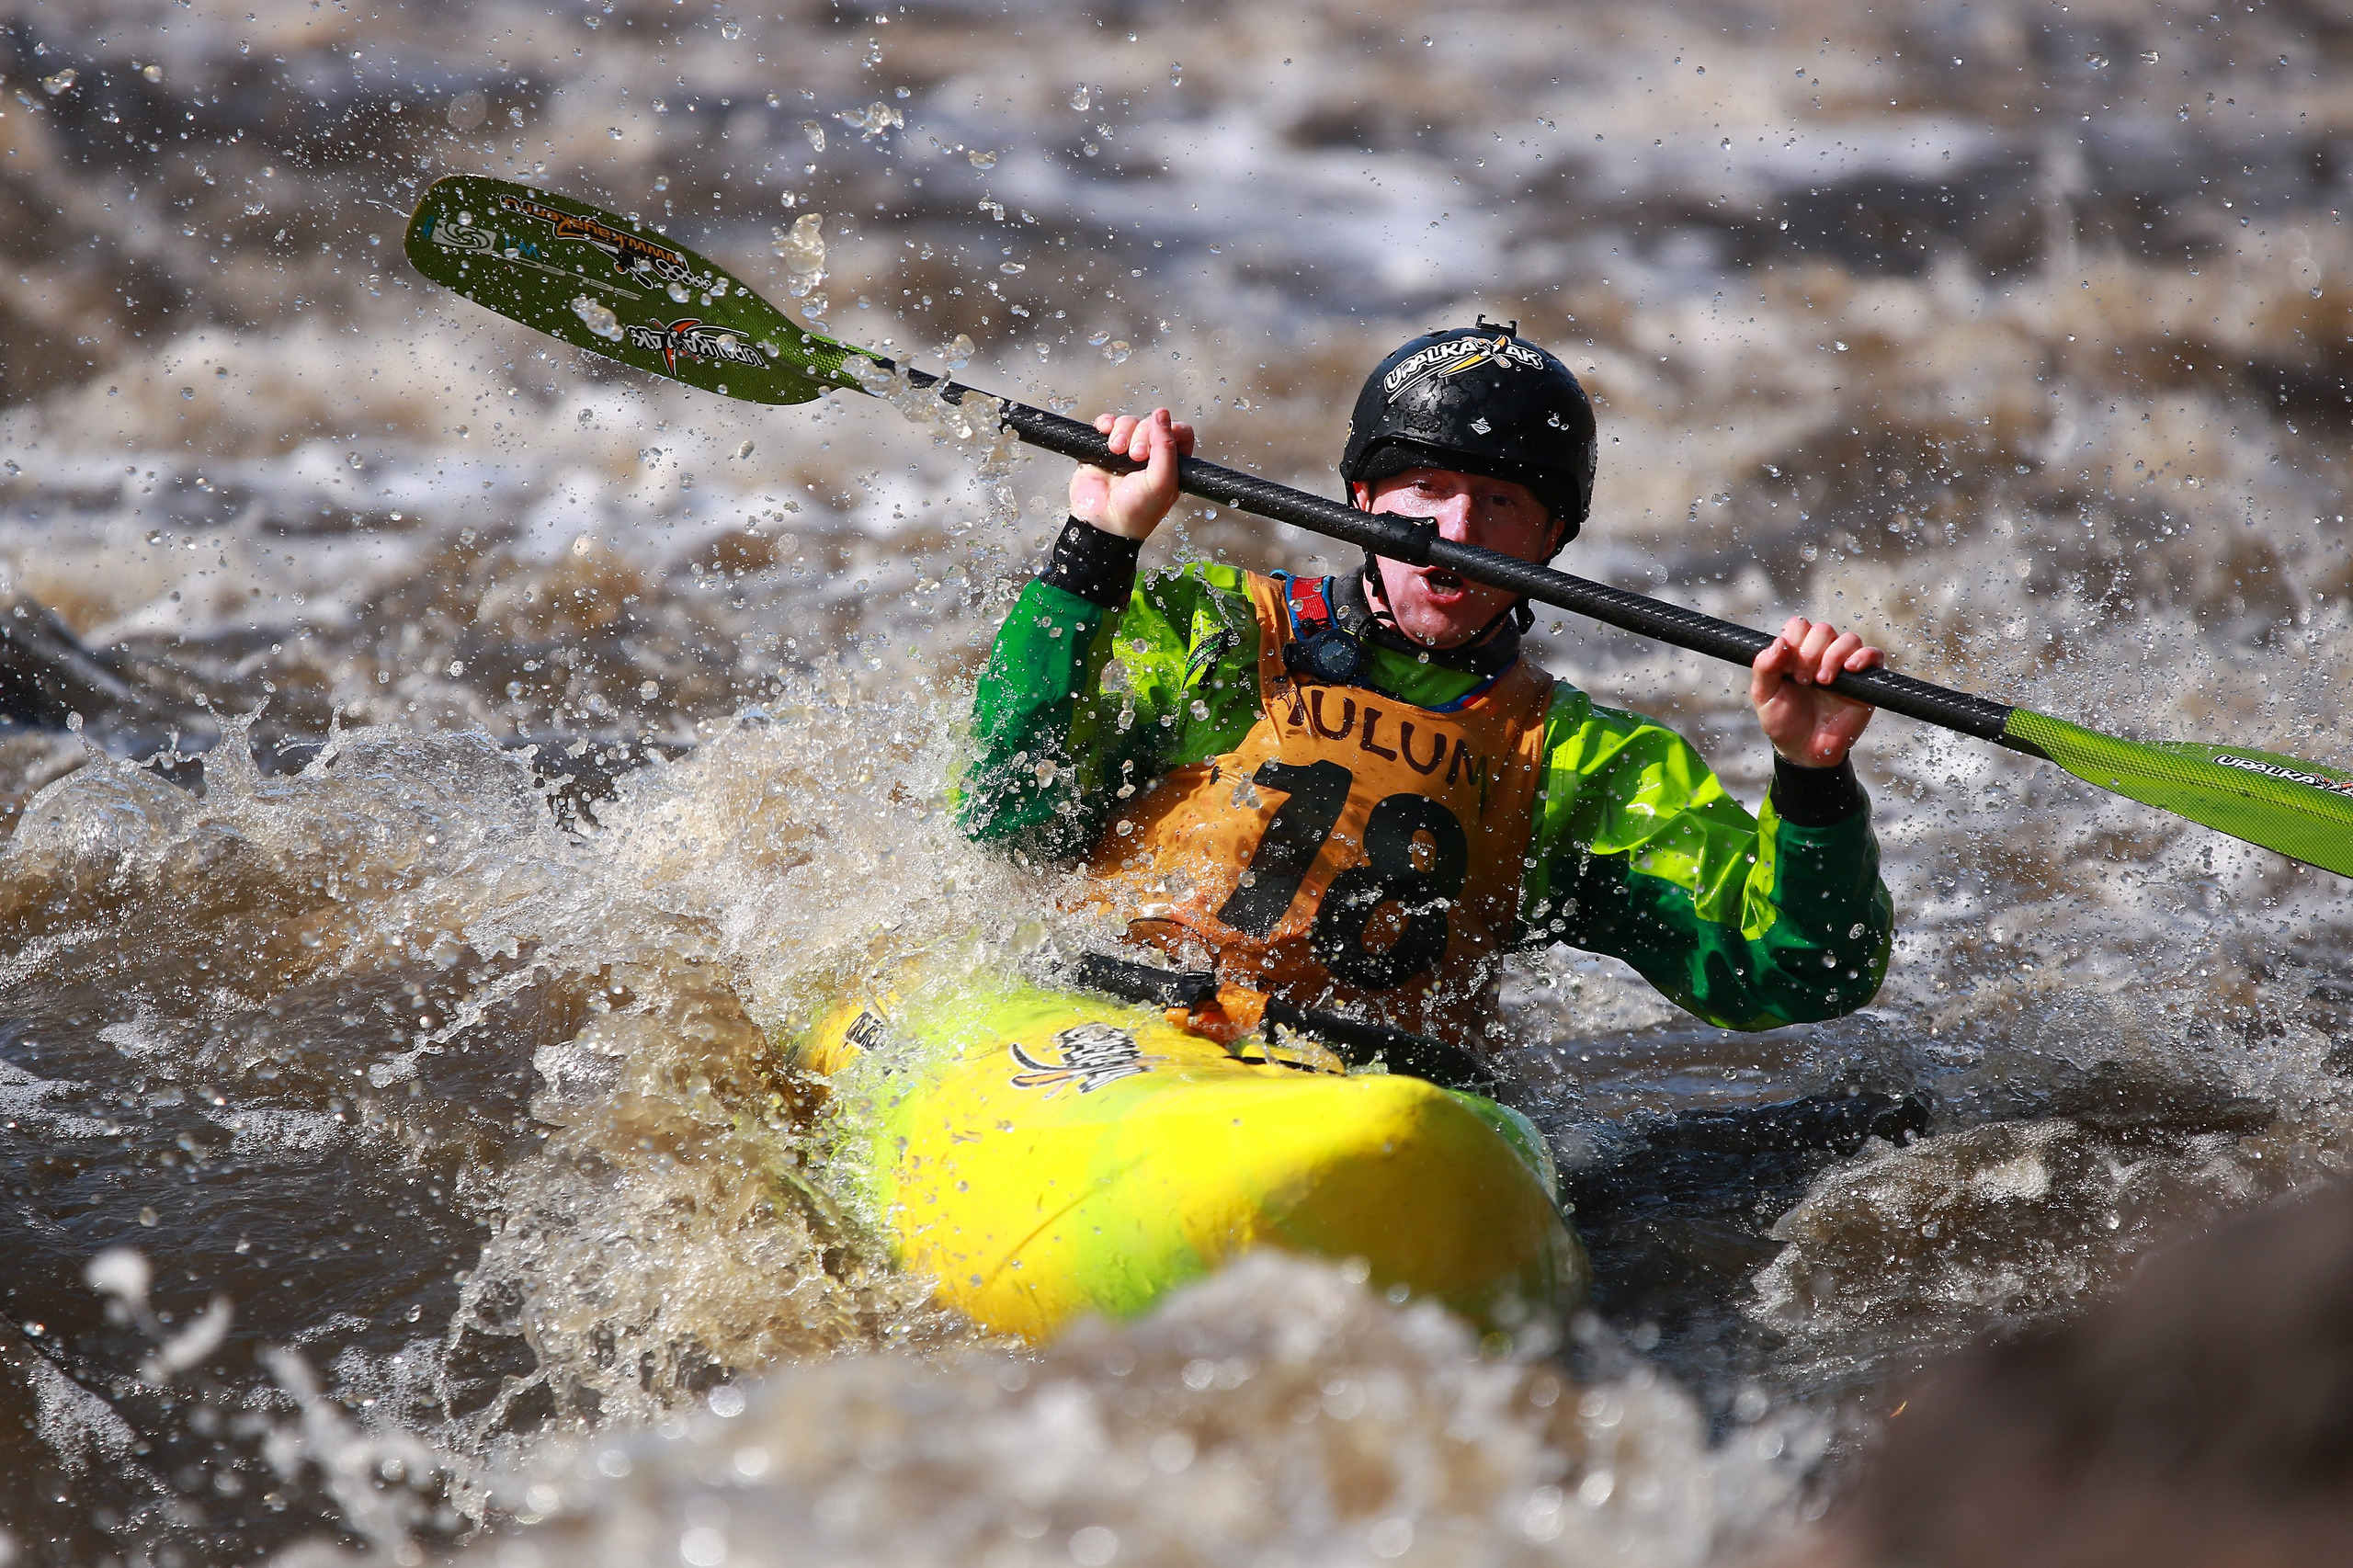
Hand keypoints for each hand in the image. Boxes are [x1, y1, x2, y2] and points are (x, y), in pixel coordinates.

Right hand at [1069, 408, 1193, 540]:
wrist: (1102, 523)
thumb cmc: (1136, 513)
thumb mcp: (1162, 482)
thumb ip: (1166, 447)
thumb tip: (1162, 414)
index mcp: (1171, 464)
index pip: (1179, 431)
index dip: (1168, 430)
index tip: (1156, 444)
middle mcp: (1150, 456)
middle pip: (1151, 423)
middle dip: (1141, 434)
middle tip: (1135, 457)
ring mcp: (1126, 451)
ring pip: (1128, 422)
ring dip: (1122, 431)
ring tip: (1117, 451)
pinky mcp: (1103, 449)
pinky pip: (1106, 424)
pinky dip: (1105, 424)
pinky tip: (1104, 434)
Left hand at [1751, 616, 1884, 767]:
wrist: (1805, 750)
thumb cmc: (1784, 721)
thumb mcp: (1764, 696)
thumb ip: (1764, 668)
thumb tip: (1780, 643)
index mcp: (1796, 653)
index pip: (1798, 626)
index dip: (1793, 641)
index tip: (1786, 669)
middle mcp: (1821, 655)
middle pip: (1823, 630)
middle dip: (1811, 653)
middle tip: (1803, 681)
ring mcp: (1844, 666)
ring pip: (1848, 639)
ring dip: (1833, 657)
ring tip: (1823, 682)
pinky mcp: (1864, 681)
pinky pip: (1873, 655)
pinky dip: (1863, 657)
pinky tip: (1849, 670)